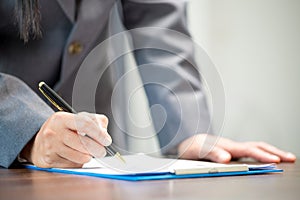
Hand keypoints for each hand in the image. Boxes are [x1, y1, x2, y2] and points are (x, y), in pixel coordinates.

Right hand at [21, 112, 111, 167]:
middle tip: (102, 151)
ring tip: (89, 153)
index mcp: (61, 118)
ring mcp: (50, 147)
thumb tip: (104, 132)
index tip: (107, 140)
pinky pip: (71, 164)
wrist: (39, 142)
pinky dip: (79, 162)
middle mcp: (54, 132)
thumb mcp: (76, 118)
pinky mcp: (50, 160)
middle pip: (82, 143)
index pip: (85, 124)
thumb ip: (94, 121)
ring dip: (88, 156)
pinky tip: (77, 157)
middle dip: (97, 149)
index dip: (99, 133)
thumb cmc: (63, 129)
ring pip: (78, 156)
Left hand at [178, 134, 295, 162]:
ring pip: (256, 148)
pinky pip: (251, 151)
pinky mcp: (232, 152)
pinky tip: (266, 158)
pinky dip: (263, 153)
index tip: (275, 161)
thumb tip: (226, 159)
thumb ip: (212, 154)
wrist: (187, 142)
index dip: (262, 156)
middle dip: (275, 151)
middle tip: (290, 158)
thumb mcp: (198, 151)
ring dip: (271, 152)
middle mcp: (232, 146)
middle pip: (258, 146)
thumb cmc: (193, 146)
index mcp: (227, 146)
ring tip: (284, 158)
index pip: (249, 150)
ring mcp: (233, 148)